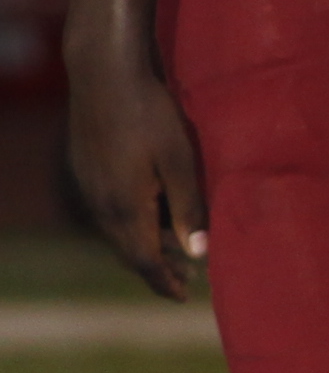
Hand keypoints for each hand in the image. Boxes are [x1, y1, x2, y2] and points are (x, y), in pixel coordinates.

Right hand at [67, 43, 206, 299]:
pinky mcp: (85, 171)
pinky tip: (150, 215)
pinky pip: (109, 211)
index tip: (184, 298)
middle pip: (127, 251)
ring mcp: (88, 187)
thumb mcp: (181, 161)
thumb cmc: (150, 114)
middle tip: (184, 282)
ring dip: (143, 246)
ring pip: (117, 231)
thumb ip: (190, 209)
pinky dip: (131, 224)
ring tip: (173, 252)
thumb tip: (200, 254)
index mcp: (124, 207)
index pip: (143, 261)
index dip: (164, 282)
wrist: (103, 75)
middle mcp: (100, 204)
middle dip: (156, 269)